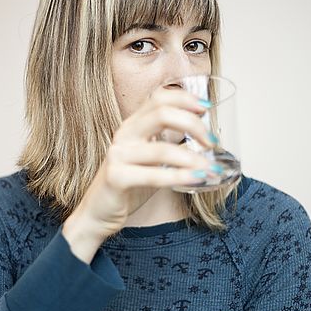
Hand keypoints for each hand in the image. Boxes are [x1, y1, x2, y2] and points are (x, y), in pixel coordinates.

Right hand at [67, 85, 215, 239]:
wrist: (97, 213)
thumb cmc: (128, 186)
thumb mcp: (153, 161)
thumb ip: (172, 146)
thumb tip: (204, 139)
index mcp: (133, 125)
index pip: (159, 98)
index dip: (185, 98)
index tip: (207, 108)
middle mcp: (125, 134)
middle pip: (162, 114)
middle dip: (194, 125)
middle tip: (212, 142)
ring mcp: (118, 154)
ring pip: (161, 149)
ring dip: (193, 159)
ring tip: (211, 169)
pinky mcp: (116, 177)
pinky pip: (153, 175)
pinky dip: (179, 177)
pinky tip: (196, 179)